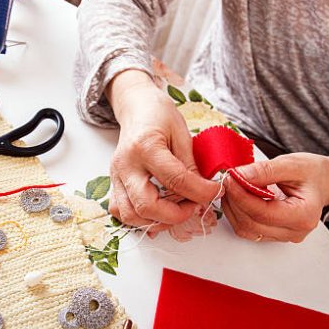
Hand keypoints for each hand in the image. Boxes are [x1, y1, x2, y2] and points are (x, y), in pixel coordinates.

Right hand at [105, 70, 220, 232]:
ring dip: (156, 220)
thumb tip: (204, 192)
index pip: (175, 180)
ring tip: (176, 209)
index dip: (201, 192)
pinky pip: (120, 211)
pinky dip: (138, 218)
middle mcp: (126, 165)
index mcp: (145, 147)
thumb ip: (190, 165)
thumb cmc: (159, 115)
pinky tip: (156, 211)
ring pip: (130, 215)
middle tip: (193, 206)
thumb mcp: (182, 133)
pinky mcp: (114, 182)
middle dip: (175, 215)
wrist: (136, 107)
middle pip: (146, 206)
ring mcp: (116, 176)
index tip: (215, 191)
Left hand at [222, 153, 328, 241]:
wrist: (322, 181)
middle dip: (234, 201)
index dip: (241, 196)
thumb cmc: (312, 172)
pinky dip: (237, 213)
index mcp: (304, 214)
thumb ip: (265, 170)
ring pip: (246, 229)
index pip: (263, 213)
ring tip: (231, 187)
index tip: (230, 179)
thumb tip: (239, 176)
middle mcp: (295, 231)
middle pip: (252, 223)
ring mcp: (284, 235)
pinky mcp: (273, 234)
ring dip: (233, 208)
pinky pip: (248, 229)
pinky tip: (237, 197)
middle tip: (227, 180)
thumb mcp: (291, 164)